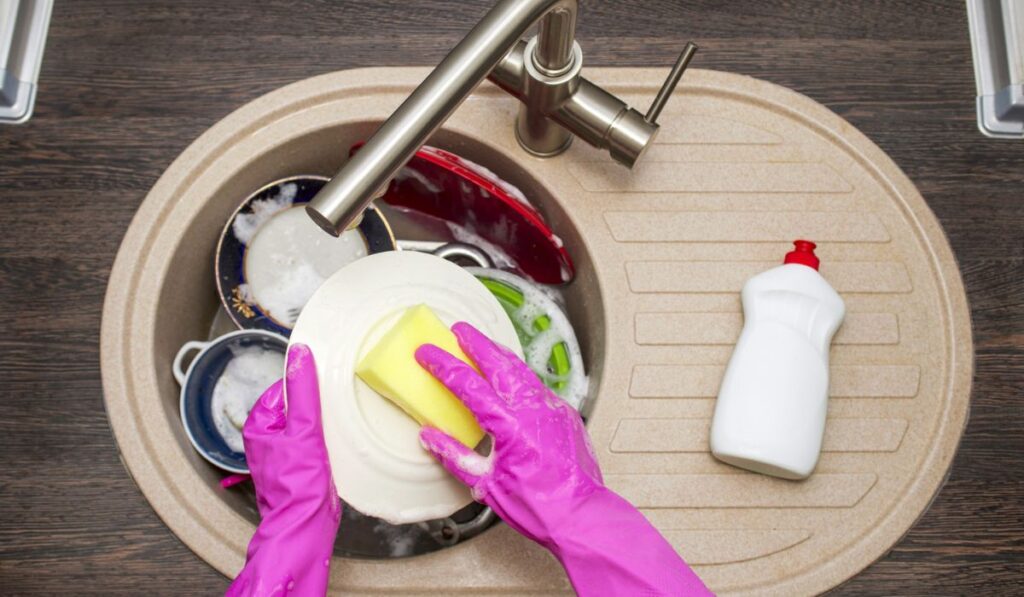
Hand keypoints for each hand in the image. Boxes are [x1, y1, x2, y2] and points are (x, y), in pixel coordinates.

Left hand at [227, 344, 341, 596]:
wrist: (306, 525)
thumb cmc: (298, 482)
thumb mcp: (304, 428)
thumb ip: (304, 390)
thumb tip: (300, 353)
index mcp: (259, 425)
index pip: (285, 389)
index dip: (307, 387)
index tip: (327, 388)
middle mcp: (267, 438)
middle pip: (298, 406)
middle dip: (317, 407)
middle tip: (335, 410)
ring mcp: (283, 454)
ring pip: (308, 425)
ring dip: (324, 424)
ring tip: (337, 428)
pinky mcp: (299, 467)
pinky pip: (314, 442)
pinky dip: (326, 441)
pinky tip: (338, 444)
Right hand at [416, 323, 711, 595]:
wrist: (580, 514)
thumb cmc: (539, 506)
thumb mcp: (486, 485)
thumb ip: (455, 456)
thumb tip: (431, 437)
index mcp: (508, 424)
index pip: (467, 384)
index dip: (443, 365)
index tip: (427, 353)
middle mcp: (532, 408)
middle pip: (498, 361)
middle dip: (475, 342)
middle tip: (458, 330)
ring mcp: (551, 408)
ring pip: (521, 369)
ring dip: (499, 354)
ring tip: (482, 345)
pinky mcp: (564, 413)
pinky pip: (537, 386)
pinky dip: (519, 375)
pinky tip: (510, 378)